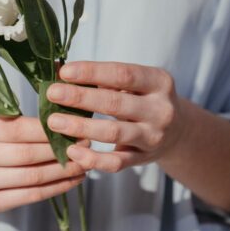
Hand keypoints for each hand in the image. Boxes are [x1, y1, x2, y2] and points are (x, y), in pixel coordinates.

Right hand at [0, 113, 86, 212]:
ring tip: (83, 164)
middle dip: (60, 151)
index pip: (18, 129)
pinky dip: (55, 188)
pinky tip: (71, 181)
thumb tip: (65, 121)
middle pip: (26, 155)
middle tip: (85, 145)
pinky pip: (29, 196)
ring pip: (31, 177)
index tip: (74, 128)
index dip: (49, 130)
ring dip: (62, 172)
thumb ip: (20, 121)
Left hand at [45, 61, 187, 172]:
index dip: (92, 72)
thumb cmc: (144, 100)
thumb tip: (58, 67)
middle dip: (80, 98)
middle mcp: (160, 109)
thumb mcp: (134, 83)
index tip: (65, 72)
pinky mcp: (143, 159)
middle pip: (115, 103)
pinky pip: (116, 163)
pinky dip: (92, 159)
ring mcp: (153, 136)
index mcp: (159, 82)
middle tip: (52, 94)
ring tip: (53, 122)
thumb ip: (102, 77)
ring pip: (113, 133)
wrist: (178, 131)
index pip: (123, 74)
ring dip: (80, 127)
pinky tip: (71, 152)